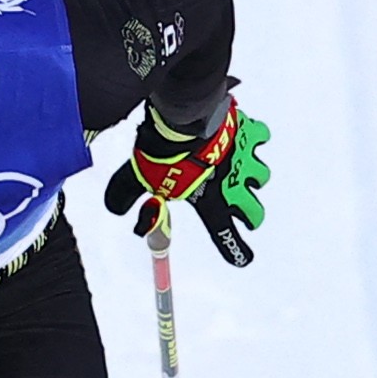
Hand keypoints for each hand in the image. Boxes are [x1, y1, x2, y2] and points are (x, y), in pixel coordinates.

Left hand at [105, 93, 272, 263]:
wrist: (183, 118)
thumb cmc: (166, 151)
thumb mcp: (139, 178)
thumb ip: (126, 195)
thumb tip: (115, 209)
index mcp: (210, 201)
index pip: (224, 233)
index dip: (235, 250)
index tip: (243, 259)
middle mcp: (233, 184)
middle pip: (254, 212)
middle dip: (250, 215)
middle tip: (243, 213)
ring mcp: (243, 159)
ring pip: (260, 175)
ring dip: (253, 175)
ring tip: (242, 169)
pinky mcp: (247, 132)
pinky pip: (261, 136)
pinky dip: (256, 136)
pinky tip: (247, 133)